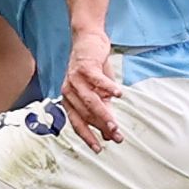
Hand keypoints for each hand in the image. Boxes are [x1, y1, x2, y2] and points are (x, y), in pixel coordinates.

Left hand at [60, 28, 121, 151]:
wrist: (88, 40)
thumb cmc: (94, 68)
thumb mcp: (99, 92)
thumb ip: (103, 109)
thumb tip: (110, 131)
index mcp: (69, 99)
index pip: (77, 123)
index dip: (88, 136)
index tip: (99, 149)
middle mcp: (68, 91)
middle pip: (86, 114)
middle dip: (102, 127)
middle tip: (117, 137)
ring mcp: (75, 79)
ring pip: (90, 101)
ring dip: (103, 113)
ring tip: (115, 124)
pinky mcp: (84, 66)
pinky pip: (97, 80)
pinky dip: (108, 88)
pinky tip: (119, 94)